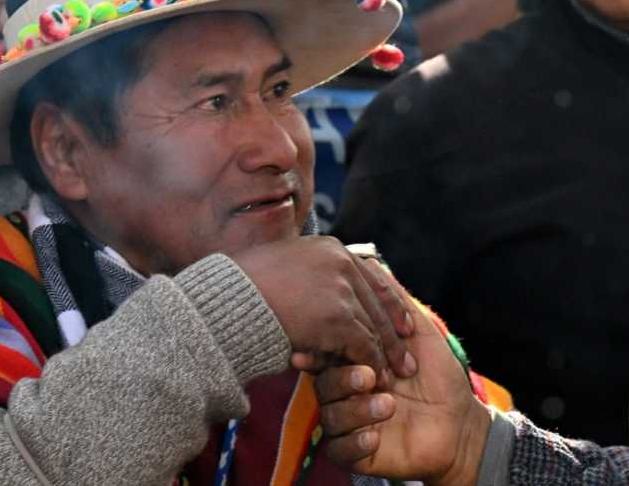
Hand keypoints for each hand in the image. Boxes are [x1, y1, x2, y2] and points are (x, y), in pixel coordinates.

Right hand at [232, 236, 415, 377]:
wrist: (222, 304)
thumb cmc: (239, 293)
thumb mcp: (281, 270)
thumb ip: (306, 277)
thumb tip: (313, 291)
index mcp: (329, 248)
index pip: (371, 276)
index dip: (389, 302)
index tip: (403, 324)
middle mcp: (340, 262)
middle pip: (377, 302)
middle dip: (393, 333)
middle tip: (406, 356)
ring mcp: (340, 289)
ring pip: (372, 327)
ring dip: (385, 354)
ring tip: (394, 374)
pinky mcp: (337, 318)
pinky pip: (363, 346)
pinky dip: (371, 365)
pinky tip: (375, 379)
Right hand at [314, 297, 491, 485]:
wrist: (460, 420)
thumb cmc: (439, 375)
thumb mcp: (420, 333)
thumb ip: (395, 302)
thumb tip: (373, 261)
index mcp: (355, 363)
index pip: (329, 355)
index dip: (321, 353)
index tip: (314, 351)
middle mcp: (347, 392)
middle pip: (324, 385)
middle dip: (344, 380)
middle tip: (370, 377)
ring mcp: (350, 423)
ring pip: (331, 417)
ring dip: (356, 410)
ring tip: (388, 404)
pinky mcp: (357, 451)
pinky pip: (340, 450)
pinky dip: (356, 442)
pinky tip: (377, 435)